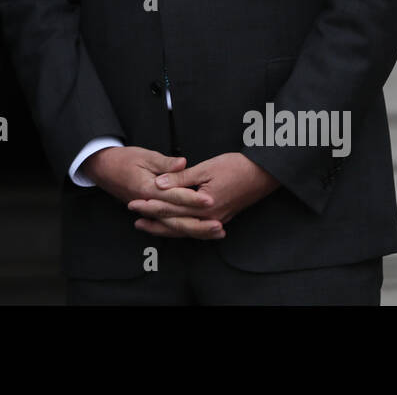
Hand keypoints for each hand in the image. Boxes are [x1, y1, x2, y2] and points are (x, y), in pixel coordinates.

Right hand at [83, 146, 220, 235]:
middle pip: (175, 219)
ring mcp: (147, 211)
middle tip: (219, 225)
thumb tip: (183, 163)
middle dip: (199, 223)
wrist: (102, 168)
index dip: (193, 199)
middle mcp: (148, 204)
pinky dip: (183, 230)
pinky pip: (167, 226)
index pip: (174, 196)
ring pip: (173, 227)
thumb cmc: (123, 159)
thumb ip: (165, 162)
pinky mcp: (149, 213)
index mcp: (147, 188)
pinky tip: (198, 232)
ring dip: (195, 230)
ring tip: (215, 232)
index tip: (210, 200)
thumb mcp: (144, 155)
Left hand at [129, 152, 279, 238]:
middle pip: (175, 223)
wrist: (263, 174)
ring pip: (185, 230)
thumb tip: (158, 184)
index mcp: (204, 205)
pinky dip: (181, 230)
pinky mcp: (220, 219)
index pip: (171, 208)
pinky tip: (172, 229)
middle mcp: (209, 218)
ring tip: (146, 226)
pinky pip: (195, 230)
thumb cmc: (236, 167)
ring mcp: (216, 221)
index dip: (151, 206)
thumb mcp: (205, 168)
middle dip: (153, 220)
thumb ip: (181, 178)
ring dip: (165, 229)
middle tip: (134, 217)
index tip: (134, 203)